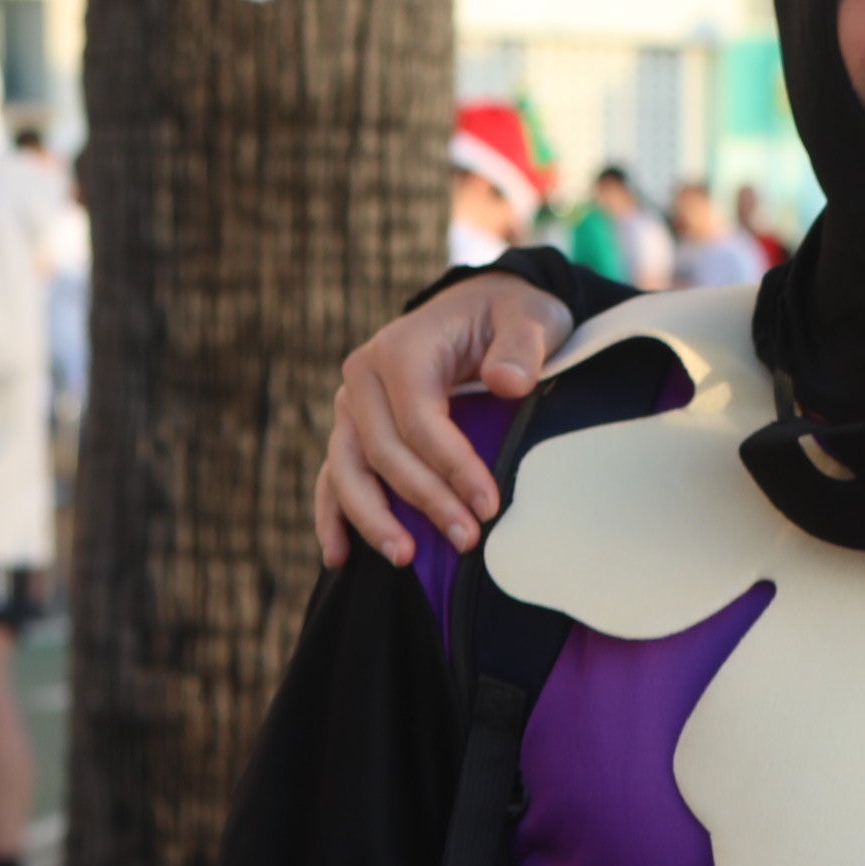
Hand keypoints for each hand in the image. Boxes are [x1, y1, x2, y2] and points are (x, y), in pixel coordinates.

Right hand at [318, 274, 576, 568]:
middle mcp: (364, 377)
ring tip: (405, 557)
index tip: (488, 506)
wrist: (483, 308)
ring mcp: (353, 407)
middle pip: (383, 451)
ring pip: (347, 469)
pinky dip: (334, 515)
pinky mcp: (353, 430)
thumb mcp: (530, 317)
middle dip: (424, 500)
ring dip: (372, 519)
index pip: (419, 420)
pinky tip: (339, 556)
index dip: (452, 467)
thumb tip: (507, 382)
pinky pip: (334, 475)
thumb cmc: (509, 316)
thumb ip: (521, 347)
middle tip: (467, 540)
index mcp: (401, 349)